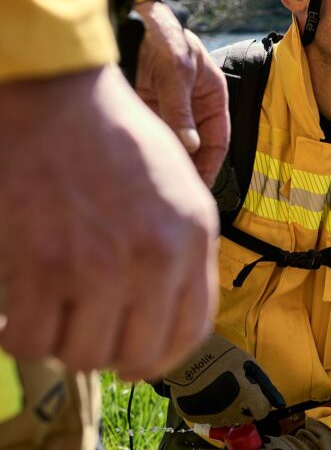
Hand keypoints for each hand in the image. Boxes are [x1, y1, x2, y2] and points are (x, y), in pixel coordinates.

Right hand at [0, 64, 218, 379]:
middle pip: (138, 354)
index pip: (190, 332)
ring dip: (62, 346)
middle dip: (109, 354)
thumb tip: (166, 310)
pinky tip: (13, 319)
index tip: (136, 359)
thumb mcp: (179, 186)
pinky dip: (18, 339)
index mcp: (193, 239)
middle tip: (83, 334)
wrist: (53, 91)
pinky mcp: (41, 265)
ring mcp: (98, 265)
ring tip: (49, 319)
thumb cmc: (111, 135)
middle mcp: (155, 259)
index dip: (160, 356)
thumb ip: (183, 249)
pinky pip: (31, 340)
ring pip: (85, 356)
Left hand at [134, 0, 228, 186]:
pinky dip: (150, 149)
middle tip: (178, 194)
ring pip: (174, 143)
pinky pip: (154, 133)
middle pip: (196, 147)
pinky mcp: (149, 105)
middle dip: (189, 170)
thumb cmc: (164, 35)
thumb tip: (190, 147)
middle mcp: (195, 105)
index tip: (200, 187)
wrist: (133, 14)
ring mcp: (172, 106)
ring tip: (160, 185)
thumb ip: (180, 109)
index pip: (219, 141)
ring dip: (169, 162)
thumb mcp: (176, 71)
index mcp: (213, 96)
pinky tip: (143, 165)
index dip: (211, 166)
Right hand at [164, 333, 284, 424]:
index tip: (254, 397)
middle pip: (245, 418)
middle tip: (234, 391)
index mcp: (246, 396)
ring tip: (219, 393)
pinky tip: (206, 396)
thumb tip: (279, 404)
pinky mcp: (194, 417)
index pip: (262, 412)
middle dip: (244, 408)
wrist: (185, 354)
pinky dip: (209, 412)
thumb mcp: (248, 363)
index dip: (260, 404)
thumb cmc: (220, 355)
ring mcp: (211, 416)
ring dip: (228, 411)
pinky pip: (208, 420)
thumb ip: (265, 385)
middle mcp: (230, 410)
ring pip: (226, 421)